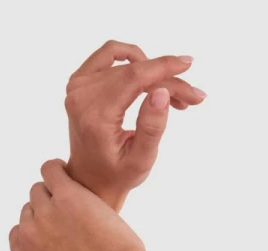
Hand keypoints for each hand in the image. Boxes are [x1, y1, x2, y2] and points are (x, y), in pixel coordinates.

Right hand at [0, 160, 145, 250]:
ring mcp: (46, 212)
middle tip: (71, 221)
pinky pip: (50, 169)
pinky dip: (56, 169)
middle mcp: (29, 235)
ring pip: (38, 190)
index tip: (59, 236)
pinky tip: (69, 177)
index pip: (18, 235)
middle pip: (28, 211)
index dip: (38, 233)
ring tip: (74, 201)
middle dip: (46, 214)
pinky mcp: (66, 194)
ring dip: (53, 193)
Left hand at [63, 41, 205, 209]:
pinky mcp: (79, 80)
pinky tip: (148, 75)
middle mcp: (81, 96)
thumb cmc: (118, 174)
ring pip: (126, 63)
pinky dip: (133, 59)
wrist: (90, 180)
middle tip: (190, 97)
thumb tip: (161, 91)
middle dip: (166, 80)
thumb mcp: (140, 161)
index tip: (188, 65)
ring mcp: (77, 86)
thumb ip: (151, 128)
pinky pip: (110, 53)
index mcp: (95, 117)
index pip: (134, 78)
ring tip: (171, 95)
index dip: (163, 67)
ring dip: (153, 73)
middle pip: (134, 72)